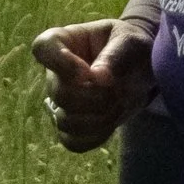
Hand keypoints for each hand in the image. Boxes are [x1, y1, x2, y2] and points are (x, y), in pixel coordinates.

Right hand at [32, 17, 156, 151]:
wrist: (140, 69)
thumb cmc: (132, 47)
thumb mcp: (131, 42)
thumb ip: (115, 56)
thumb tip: (97, 78)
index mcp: (64, 42)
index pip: (43, 48)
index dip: (62, 64)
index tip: (89, 72)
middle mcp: (56, 72)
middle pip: (60, 93)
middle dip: (96, 98)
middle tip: (119, 90)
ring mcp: (62, 100)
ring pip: (65, 122)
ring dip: (99, 119)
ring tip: (119, 105)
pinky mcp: (71, 124)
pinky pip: (72, 141)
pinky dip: (95, 137)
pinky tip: (111, 123)